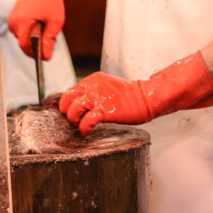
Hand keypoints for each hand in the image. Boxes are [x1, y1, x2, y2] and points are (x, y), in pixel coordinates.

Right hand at [7, 0, 82, 58]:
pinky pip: (21, 32)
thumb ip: (49, 39)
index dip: (35, 53)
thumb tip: (46, 56)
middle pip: (23, 43)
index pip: (24, 45)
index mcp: (22, 21)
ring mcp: (11, 20)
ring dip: (33, 38)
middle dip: (36, 45)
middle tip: (49, 36)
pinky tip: (38, 22)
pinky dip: (30, 31)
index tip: (45, 56)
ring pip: (23, 38)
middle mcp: (13, 21)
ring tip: (44, 24)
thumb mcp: (55, 21)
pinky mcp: (12, 19)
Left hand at [59, 51, 212, 135]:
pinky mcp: (105, 110)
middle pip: (67, 99)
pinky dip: (83, 128)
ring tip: (79, 126)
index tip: (67, 112)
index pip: (70, 91)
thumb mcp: (107, 88)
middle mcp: (92, 87)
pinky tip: (86, 132)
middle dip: (66, 112)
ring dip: (74, 120)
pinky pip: (86, 121)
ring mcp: (98, 98)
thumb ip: (93, 92)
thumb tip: (81, 105)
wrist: (146, 97)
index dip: (65, 104)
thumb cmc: (129, 95)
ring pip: (73, 110)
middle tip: (72, 120)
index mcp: (92, 80)